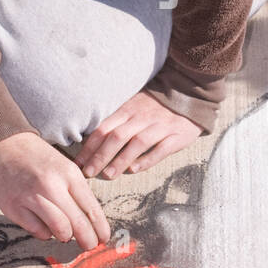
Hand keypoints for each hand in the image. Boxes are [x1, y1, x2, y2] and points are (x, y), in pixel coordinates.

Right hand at [0, 132, 110, 250]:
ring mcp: (31, 197)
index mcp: (69, 174)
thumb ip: (76, 191)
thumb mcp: (64, 166)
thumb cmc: (37, 158)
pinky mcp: (14, 208)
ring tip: (66, 235)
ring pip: (60, 229)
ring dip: (66, 236)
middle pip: (78, 223)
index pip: (91, 208)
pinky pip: (37, 231)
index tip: (103, 238)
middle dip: (88, 239)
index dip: (100, 228)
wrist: (3, 145)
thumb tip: (89, 222)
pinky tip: (45, 227)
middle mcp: (51, 186)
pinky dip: (45, 234)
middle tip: (89, 246)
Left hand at [75, 90, 202, 180]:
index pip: (104, 128)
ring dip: (121, 159)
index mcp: (127, 111)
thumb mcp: (132, 107)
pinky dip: (147, 159)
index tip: (79, 163)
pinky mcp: (176, 135)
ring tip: (109, 174)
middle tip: (88, 173)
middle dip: (101, 156)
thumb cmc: (155, 105)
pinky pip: (161, 148)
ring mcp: (160, 126)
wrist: (188, 93)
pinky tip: (135, 169)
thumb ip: (115, 122)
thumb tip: (91, 143)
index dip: (89, 147)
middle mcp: (141, 118)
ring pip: (137, 143)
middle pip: (117, 136)